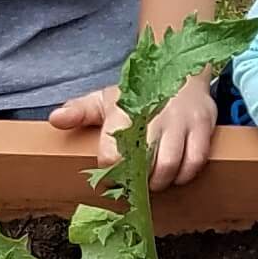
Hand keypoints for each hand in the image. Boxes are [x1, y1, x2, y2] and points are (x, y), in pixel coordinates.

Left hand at [50, 79, 215, 188]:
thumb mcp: (106, 99)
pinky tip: (175, 176)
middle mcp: (154, 115)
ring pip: (170, 164)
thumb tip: (55, 120)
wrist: (180, 71)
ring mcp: (181, 121)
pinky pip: (195, 161)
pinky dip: (184, 175)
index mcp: (125, 109)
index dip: (109, 170)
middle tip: (133, 187)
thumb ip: (80, 111)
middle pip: (144, 161)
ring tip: (153, 184)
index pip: (112, 151)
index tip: (108, 178)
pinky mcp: (202, 126)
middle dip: (138, 182)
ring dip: (160, 182)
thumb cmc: (139, 93)